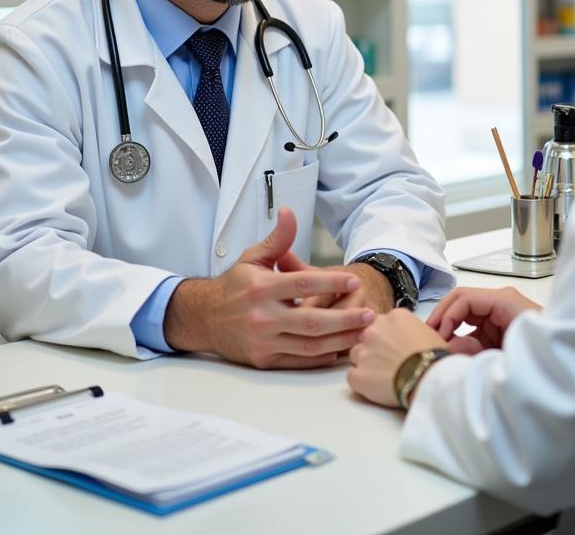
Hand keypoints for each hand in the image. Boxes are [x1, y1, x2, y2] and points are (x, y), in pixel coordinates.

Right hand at [164, 208, 375, 368]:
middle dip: (345, 319)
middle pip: (312, 321)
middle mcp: (263, 316)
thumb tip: (289, 212)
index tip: (354, 281)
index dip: (331, 282)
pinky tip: (341, 349)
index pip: (302, 284)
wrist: (205, 318)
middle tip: (369, 314)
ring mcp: (264, 341)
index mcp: (262, 288)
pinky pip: (299, 361)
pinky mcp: (264, 360)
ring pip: (310, 345)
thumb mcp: (253, 257)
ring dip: (340, 341)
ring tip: (363, 334)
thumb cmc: (234, 286)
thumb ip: (277, 239)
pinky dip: (322, 358)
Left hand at [347, 309, 446, 406]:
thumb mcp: (429, 332)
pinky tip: (375, 388)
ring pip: (356, 354)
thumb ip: (411, 330)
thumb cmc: (434, 356)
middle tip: (388, 361)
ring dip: (365, 363)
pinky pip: (352, 376)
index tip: (395, 346)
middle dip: (374, 347)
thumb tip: (410, 339)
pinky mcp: (357, 375)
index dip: (388, 336)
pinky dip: (361, 382)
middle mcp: (374, 329)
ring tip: (382, 376)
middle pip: (366, 336)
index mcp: (394, 317)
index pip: (382, 323)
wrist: (428, 377)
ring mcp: (363, 352)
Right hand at [427, 286, 539, 354]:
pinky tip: (457, 355)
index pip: (463, 298)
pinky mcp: (500, 329)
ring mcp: (501, 316)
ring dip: (452, 331)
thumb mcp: (506, 353)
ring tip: (440, 349)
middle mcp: (501, 303)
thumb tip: (446, 350)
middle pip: (462, 303)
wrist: (568, 368)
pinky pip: (474, 330)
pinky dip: (463, 340)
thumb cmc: (544, 356)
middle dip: (444, 320)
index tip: (434, 334)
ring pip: (466, 317)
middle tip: (429, 339)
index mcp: (504, 301)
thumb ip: (473, 351)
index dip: (445, 314)